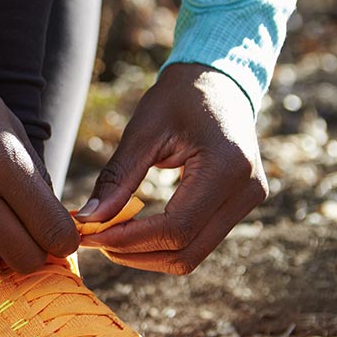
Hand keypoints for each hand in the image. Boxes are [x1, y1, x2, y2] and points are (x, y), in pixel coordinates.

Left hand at [76, 63, 266, 273]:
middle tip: (93, 239)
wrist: (219, 81)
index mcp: (226, 167)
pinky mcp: (239, 206)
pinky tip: (131, 229)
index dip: (129, 240)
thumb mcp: (143, 131)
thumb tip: (88, 219)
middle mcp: (246, 191)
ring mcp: (248, 201)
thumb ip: (117, 177)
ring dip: (146, 254)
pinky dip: (161, 243)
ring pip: (192, 254)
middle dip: (134, 254)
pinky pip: (197, 241)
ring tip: (108, 234)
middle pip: (186, 252)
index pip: (176, 228)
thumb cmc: (178, 98)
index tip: (90, 235)